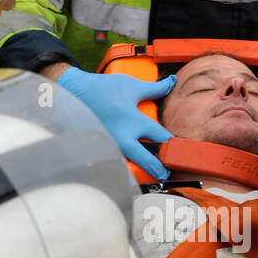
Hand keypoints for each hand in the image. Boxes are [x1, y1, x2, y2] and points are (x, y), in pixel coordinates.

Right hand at [56, 68, 175, 179]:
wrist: (75, 92)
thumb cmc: (104, 88)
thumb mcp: (132, 86)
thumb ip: (155, 88)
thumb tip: (173, 83)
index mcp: (133, 119)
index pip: (160, 137)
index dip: (174, 146)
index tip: (182, 151)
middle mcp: (122, 135)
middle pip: (146, 160)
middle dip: (159, 169)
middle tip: (167, 174)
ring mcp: (111, 144)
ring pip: (130, 165)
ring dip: (142, 170)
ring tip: (155, 174)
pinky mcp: (102, 148)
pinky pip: (117, 161)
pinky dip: (126, 166)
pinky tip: (133, 171)